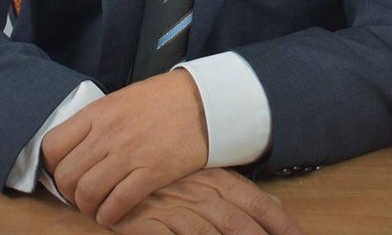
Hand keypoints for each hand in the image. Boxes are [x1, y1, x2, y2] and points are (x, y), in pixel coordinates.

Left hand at [41, 69, 207, 225]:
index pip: (52, 146)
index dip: (52, 166)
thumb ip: (97, 122)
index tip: (63, 172)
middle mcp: (107, 134)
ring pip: (87, 193)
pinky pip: (117, 203)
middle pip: (66, 175)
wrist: (203, 99)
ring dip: (87, 207)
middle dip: (69, 192)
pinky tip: (113, 212)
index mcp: (98, 113)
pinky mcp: (151, 173)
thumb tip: (76, 148)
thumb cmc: (162, 98)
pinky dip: (109, 215)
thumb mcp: (121, 99)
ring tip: (96, 206)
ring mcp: (129, 154)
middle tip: (80, 194)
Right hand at [109, 168, 304, 234]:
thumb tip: (273, 204)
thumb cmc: (162, 176)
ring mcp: (174, 205)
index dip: (280, 222)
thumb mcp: (199, 177)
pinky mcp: (148, 218)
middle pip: (237, 220)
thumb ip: (229, 192)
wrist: (111, 165)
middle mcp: (198, 191)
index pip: (255, 201)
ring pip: (210, 231)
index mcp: (214, 178)